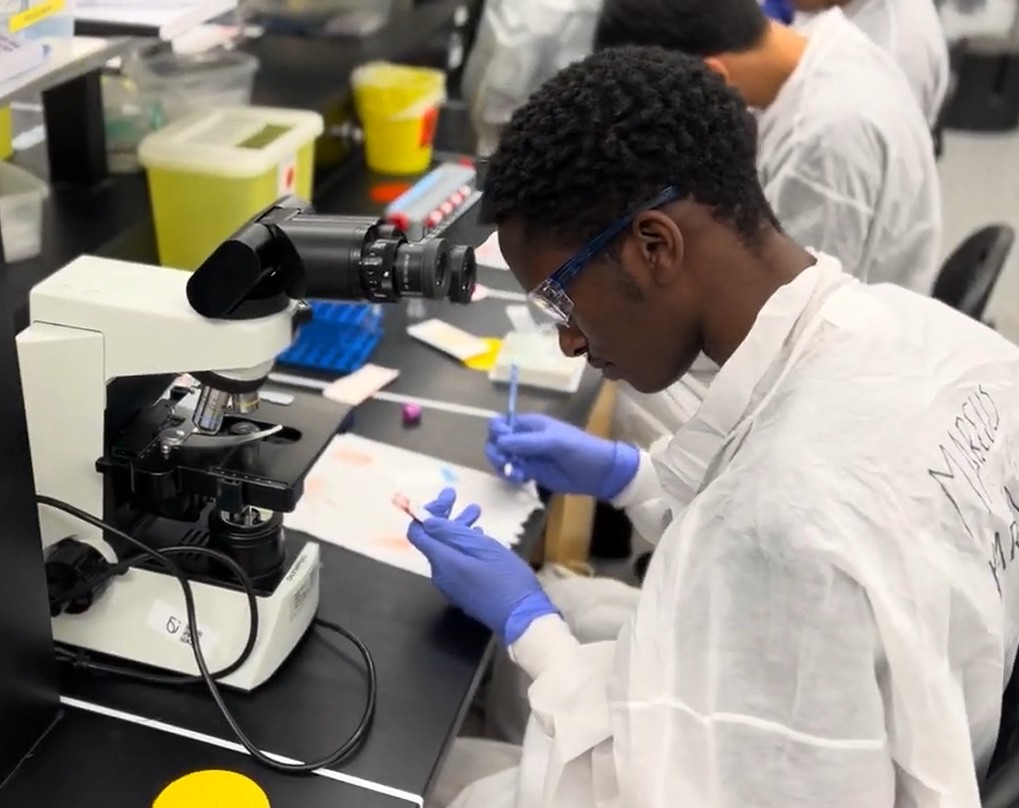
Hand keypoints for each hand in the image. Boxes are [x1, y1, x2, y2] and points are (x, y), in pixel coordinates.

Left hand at [407, 488, 556, 644]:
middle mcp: (440, 574)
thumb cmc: (506, 579)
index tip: (447, 497)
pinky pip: (455, 562)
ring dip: (458, 529)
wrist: (522, 618)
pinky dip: (463, 545)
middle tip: (461, 498)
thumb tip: (426, 520)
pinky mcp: (463, 591)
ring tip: (476, 512)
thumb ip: (453, 533)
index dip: (427, 511)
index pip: (418, 533)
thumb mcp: (483, 548)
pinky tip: (479, 536)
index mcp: (443, 562)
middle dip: (445, 516)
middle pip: (432, 539)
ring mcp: (451, 585)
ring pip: (446, 550)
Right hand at [485, 413, 639, 498]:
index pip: (501, 423)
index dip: (497, 432)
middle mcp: (524, 437)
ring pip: (501, 457)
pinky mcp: (531, 471)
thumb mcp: (553, 442)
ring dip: (501, 465)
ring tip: (514, 474)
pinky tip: (520, 479)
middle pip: (496, 440)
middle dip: (496, 451)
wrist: (598, 472)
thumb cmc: (579, 449)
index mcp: (529, 424)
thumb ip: (526, 442)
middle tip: (505, 463)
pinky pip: (511, 471)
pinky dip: (510, 475)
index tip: (503, 445)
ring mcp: (526, 455)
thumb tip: (499, 441)